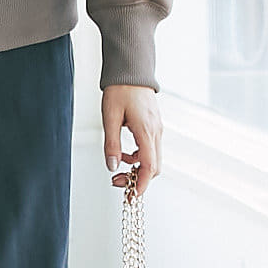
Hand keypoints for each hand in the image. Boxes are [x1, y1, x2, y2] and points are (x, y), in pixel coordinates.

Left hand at [102, 83, 161, 197]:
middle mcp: (156, 132)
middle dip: (138, 179)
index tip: (132, 196)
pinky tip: (124, 154)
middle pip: (155, 166)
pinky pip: (151, 149)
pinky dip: (139, 157)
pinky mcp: (154, 127)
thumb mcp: (109, 117)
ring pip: (153, 159)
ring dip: (138, 168)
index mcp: (146, 131)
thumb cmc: (120, 90)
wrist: (131, 71)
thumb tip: (112, 167)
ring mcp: (157, 129)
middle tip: (118, 183)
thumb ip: (111, 144)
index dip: (142, 184)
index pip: (150, 166)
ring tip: (118, 169)